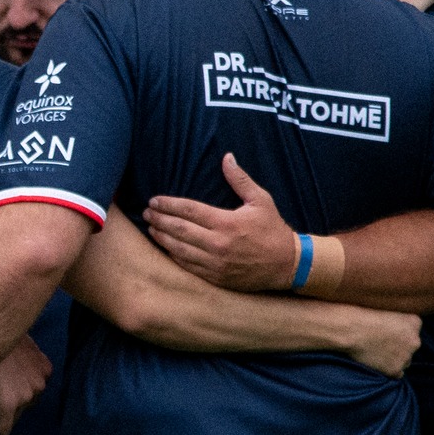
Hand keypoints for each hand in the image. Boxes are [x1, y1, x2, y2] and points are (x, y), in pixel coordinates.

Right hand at [0, 336, 50, 434]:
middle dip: (15, 400)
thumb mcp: (19, 339)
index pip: (35, 388)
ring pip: (17, 416)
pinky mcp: (8, 406)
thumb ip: (23, 353)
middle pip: (28, 403)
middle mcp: (40, 384)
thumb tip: (14, 358)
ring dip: (6, 412)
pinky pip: (4, 428)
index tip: (6, 385)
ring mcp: (26, 396)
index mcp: (44, 368)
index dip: (19, 387)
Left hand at [144, 153, 298, 290]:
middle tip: (147, 213)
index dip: (168, 205)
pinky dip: (173, 256)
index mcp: (227, 223)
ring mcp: (215, 263)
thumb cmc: (273, 230)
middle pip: (179, 230)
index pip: (189, 211)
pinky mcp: (215, 277)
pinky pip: (188, 266)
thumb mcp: (261, 200)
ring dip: (162, 238)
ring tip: (150, 228)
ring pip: (179, 250)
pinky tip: (166, 247)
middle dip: (159, 220)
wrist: (286, 265)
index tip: (154, 200)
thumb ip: (240, 180)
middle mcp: (218, 244)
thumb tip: (226, 157)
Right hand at [342, 307, 421, 377]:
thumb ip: (399, 318)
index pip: (414, 330)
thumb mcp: (388, 307)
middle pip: (411, 347)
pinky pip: (398, 373)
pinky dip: (389, 369)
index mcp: (415, 322)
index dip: (400, 331)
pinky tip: (378, 362)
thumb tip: (398, 330)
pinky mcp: (395, 370)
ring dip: (395, 358)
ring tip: (377, 351)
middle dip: (400, 346)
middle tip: (381, 342)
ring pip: (405, 360)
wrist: (351, 330)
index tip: (387, 330)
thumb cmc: (364, 315)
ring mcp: (406, 357)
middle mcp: (415, 340)